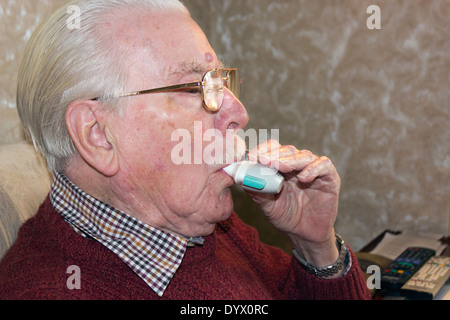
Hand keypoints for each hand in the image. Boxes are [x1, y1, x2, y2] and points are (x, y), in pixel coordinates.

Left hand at [247, 140, 340, 266]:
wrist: (305, 235)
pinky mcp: (330, 178)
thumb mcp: (267, 205)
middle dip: (274, 154)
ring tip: (280, 166)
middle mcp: (298, 165)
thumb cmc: (286, 217)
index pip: (273, 149)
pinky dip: (314, 168)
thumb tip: (242, 178)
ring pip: (304, 156)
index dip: (263, 150)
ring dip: (290, 160)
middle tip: (264, 159)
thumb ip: (257, 191)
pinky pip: (324, 166)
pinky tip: (303, 177)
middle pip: (287, 150)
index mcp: (281, 167)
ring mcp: (314, 170)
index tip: (252, 157)